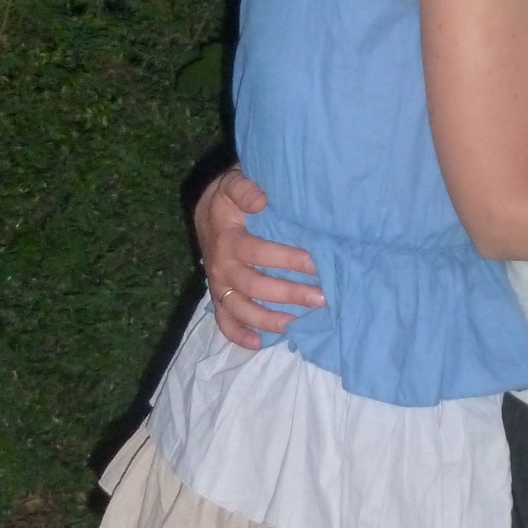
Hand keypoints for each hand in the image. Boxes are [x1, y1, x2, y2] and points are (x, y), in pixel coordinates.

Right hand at [193, 166, 324, 350]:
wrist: (206, 211)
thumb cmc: (228, 198)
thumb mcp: (232, 184)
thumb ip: (244, 188)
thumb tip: (261, 200)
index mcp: (228, 240)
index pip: (260, 253)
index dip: (287, 259)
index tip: (316, 263)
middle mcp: (221, 267)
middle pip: (255, 286)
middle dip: (289, 294)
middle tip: (321, 298)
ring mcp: (218, 285)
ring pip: (241, 309)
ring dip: (269, 320)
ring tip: (297, 325)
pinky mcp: (218, 296)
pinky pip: (224, 320)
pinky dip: (238, 335)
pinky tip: (260, 343)